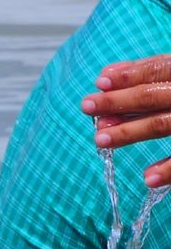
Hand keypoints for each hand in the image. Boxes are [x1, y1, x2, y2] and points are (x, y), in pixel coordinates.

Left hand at [80, 53, 170, 186]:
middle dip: (119, 102)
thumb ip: (153, 70)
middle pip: (156, 96)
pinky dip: (170, 169)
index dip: (130, 75)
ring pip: (166, 124)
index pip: (160, 69)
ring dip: (131, 132)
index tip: (99, 83)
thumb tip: (107, 74)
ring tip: (100, 140)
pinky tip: (147, 178)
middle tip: (87, 107)